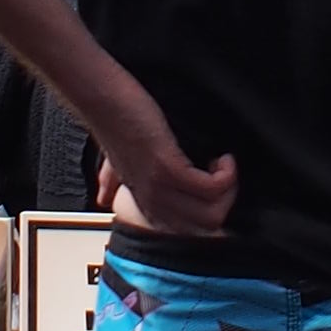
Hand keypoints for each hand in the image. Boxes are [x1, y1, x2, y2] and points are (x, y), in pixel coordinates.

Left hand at [90, 89, 240, 240]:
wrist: (101, 99)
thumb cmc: (113, 121)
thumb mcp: (113, 159)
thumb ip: (112, 179)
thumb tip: (104, 195)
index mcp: (144, 201)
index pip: (187, 230)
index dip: (210, 210)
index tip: (214, 186)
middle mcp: (152, 201)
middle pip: (206, 226)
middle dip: (227, 201)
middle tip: (224, 174)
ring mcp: (159, 187)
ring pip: (212, 213)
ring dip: (229, 188)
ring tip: (223, 164)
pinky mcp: (167, 167)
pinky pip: (212, 187)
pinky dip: (227, 174)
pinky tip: (222, 157)